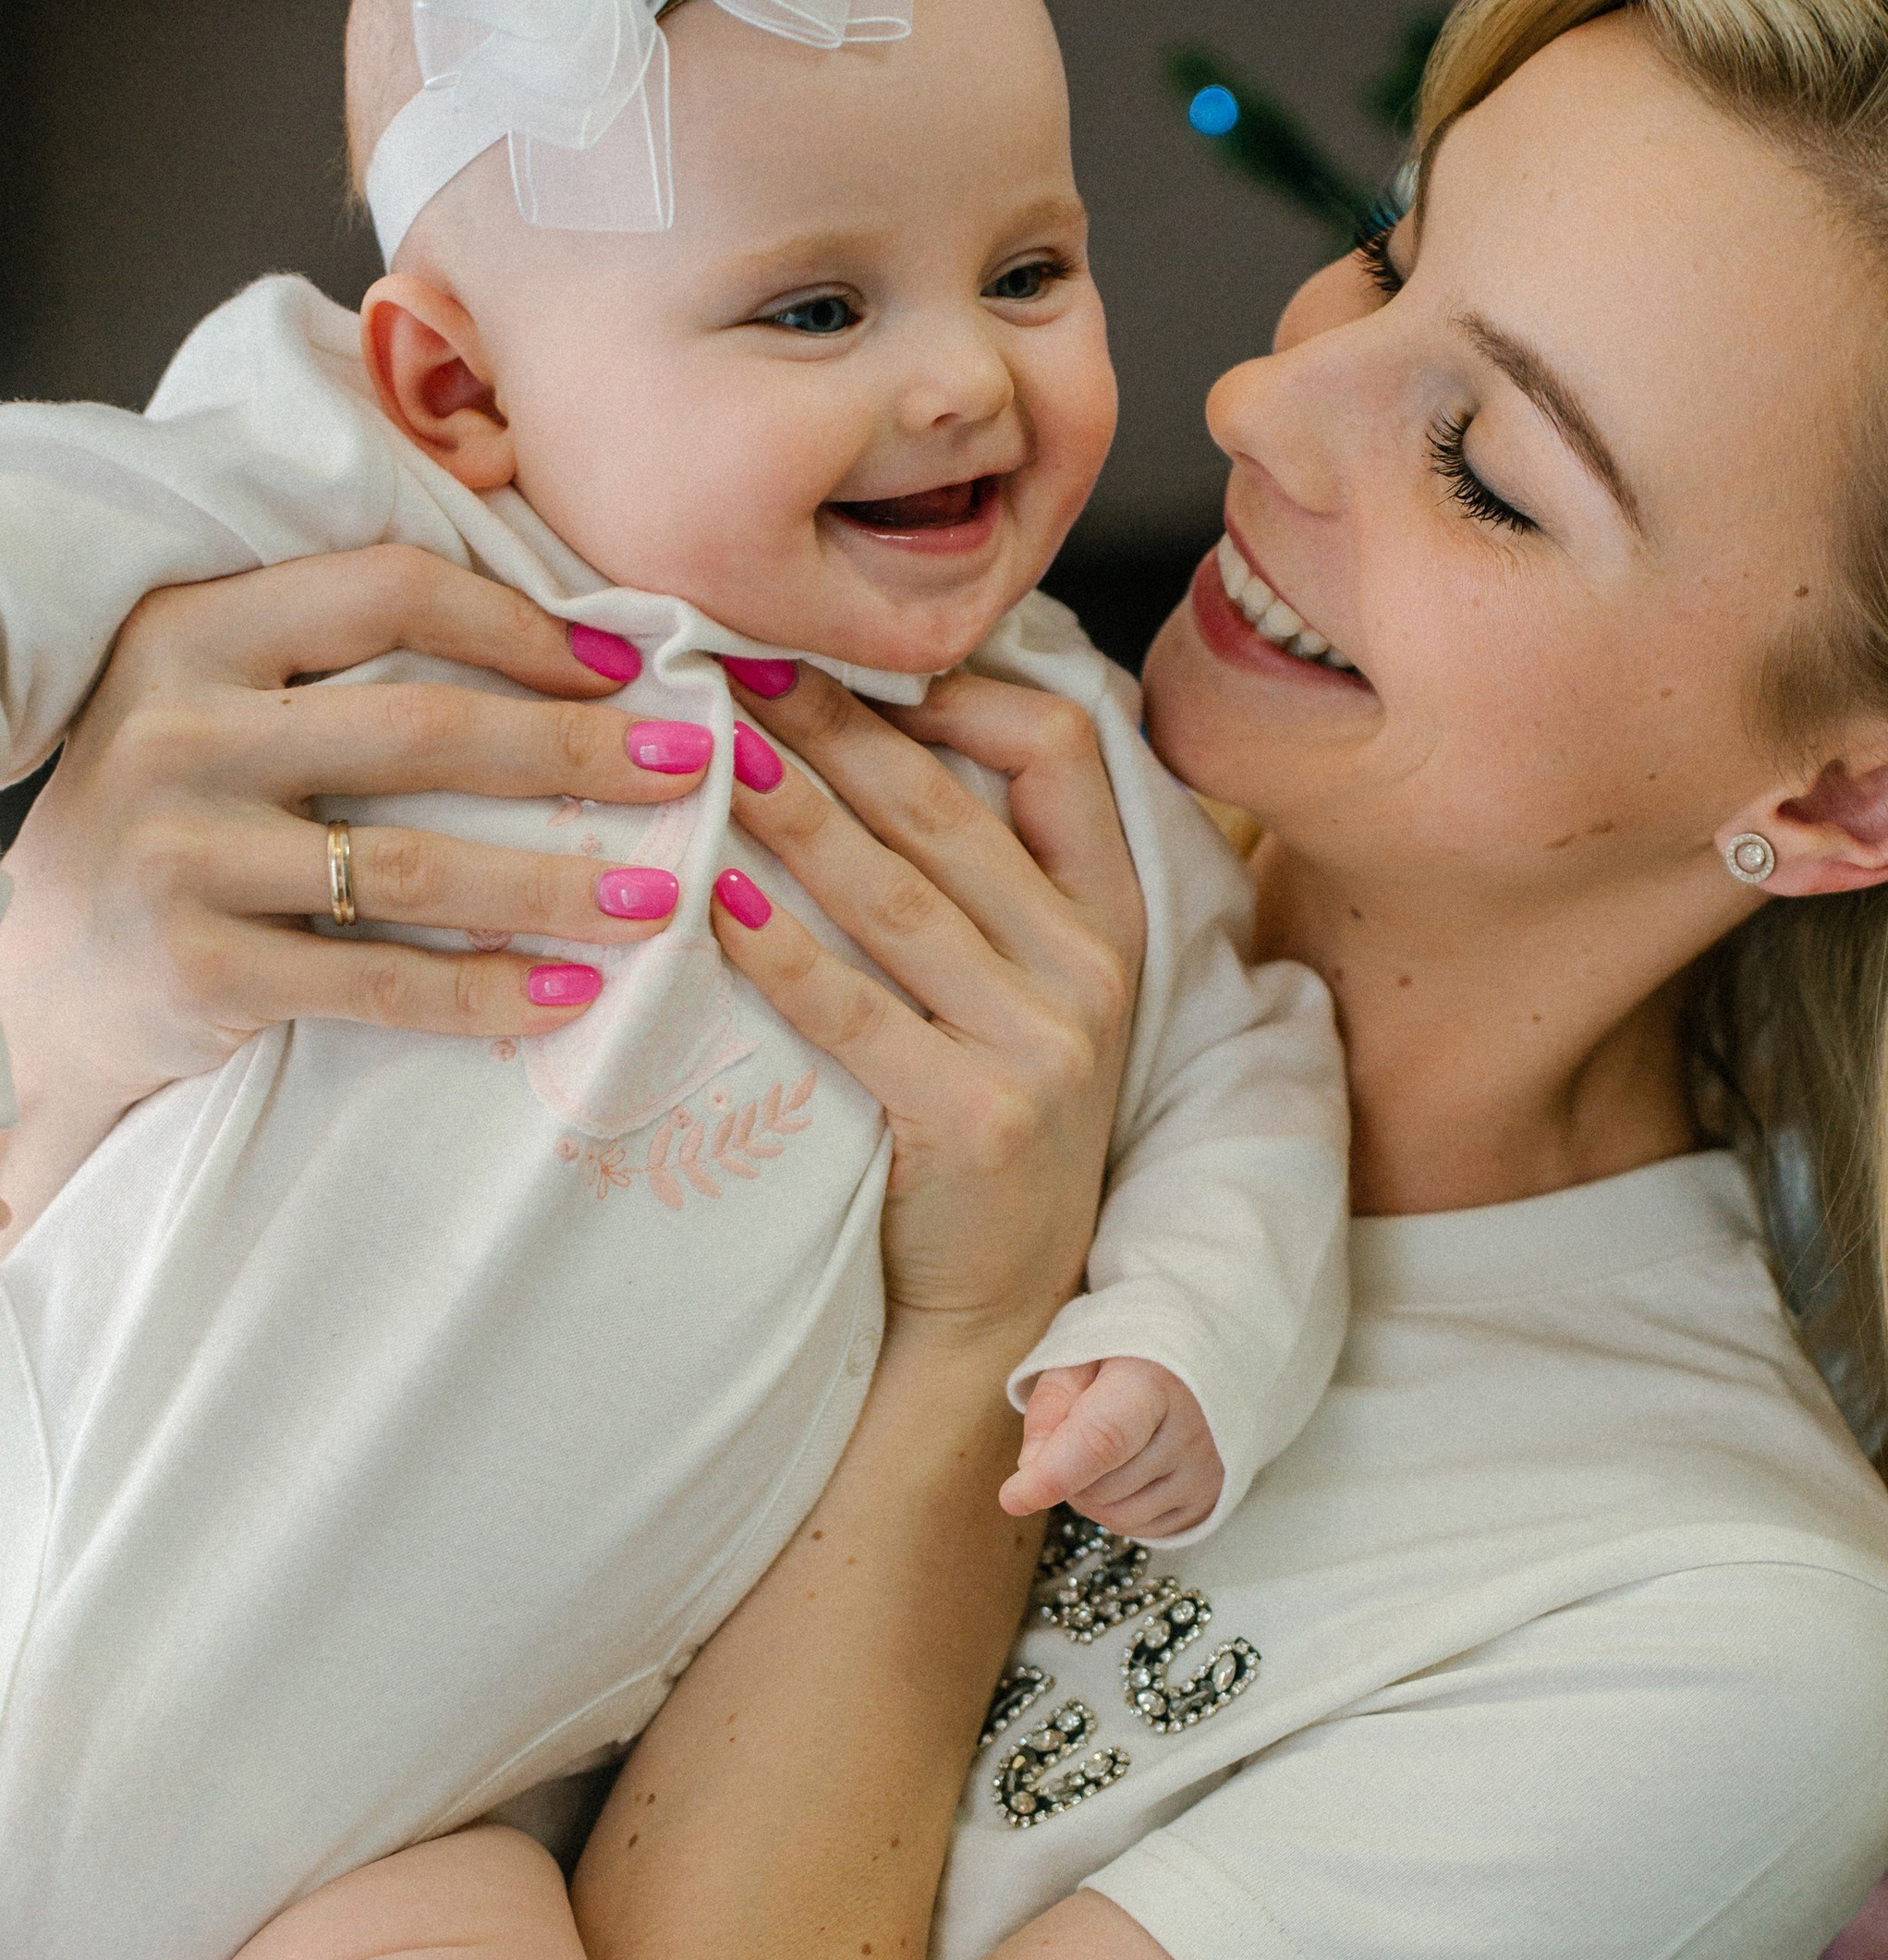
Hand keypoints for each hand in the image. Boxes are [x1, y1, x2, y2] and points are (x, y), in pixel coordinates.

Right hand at [0, 548, 726, 1237]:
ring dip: (557, 886)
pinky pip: (377, 984)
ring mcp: (181, 853)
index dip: (522, 625)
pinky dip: (485, 993)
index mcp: (194, 630)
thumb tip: (572, 643)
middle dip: (577, 752)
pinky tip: (571, 994)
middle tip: (693, 768)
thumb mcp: (219, 701)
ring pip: (412, 867)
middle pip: (420, 730)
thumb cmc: (174, 818)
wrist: (40, 974)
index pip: (387, 592)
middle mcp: (179, 730)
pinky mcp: (198, 970)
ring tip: (662, 899)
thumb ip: (341, 661)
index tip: (630, 664)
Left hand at [707, 665, 1143, 1364]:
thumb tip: (864, 730)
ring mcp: (1045, 1046)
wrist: (1000, 1301)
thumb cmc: (986, 1122)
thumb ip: (980, 876)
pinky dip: (778, 947)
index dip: (957, 689)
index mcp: (1110, 915)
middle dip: (831, 723)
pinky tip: (711, 897)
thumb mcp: (1025, 988)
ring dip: (792, 809)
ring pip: (898, 893)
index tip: (848, 660)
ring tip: (705, 749)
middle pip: (948, 807)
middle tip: (729, 658)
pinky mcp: (979, 1119)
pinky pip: (856, 1010)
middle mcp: (1091, 968)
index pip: (1060, 747)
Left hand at [1001, 1358, 1221, 1539]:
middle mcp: (1191, 1431)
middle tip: (1078, 1431)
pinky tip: (1128, 1470)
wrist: (1208, 1357)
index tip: (1012, 1497)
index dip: (1054, 1473)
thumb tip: (1031, 1467)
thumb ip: (1050, 1405)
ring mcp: (1206, 1471)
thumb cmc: (1133, 1353)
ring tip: (1104, 1450)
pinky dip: (1119, 1510)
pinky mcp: (1212, 1500)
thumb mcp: (1082, 1357)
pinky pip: (1143, 1531)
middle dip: (1066, 1473)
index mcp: (1155, 1380)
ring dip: (1090, 1496)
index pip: (1102, 1439)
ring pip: (1116, 1517)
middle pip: (1098, 1487)